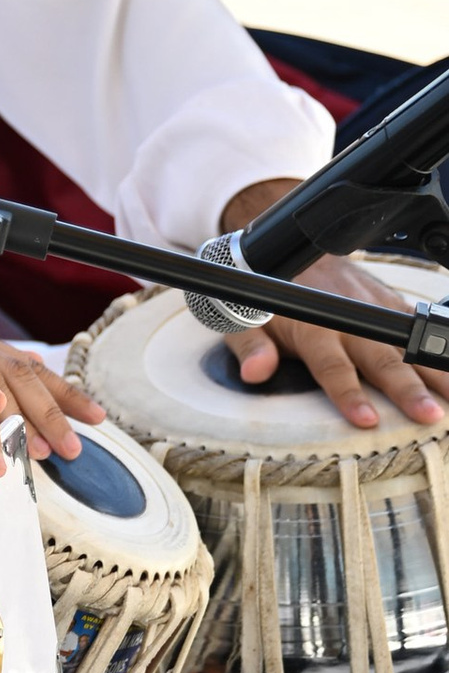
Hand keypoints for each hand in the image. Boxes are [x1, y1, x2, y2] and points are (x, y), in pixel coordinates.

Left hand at [235, 255, 448, 430]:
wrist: (285, 252)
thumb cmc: (264, 299)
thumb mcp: (243, 322)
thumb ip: (251, 348)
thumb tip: (256, 372)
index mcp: (314, 328)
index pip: (334, 368)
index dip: (349, 394)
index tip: (367, 420)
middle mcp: (350, 317)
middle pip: (383, 360)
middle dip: (408, 389)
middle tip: (430, 415)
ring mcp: (374, 307)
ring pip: (410, 342)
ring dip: (435, 369)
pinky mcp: (388, 301)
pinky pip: (417, 322)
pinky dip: (439, 340)